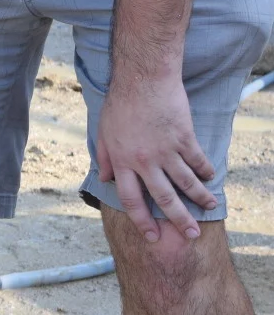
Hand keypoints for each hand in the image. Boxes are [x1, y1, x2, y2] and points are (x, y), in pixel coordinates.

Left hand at [95, 71, 216, 242]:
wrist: (143, 78)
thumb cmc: (120, 103)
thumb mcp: (103, 131)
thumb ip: (104, 158)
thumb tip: (105, 179)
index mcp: (122, 162)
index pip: (132, 201)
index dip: (142, 222)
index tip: (153, 236)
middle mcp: (144, 161)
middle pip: (164, 198)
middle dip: (179, 220)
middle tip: (191, 235)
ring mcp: (166, 150)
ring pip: (186, 182)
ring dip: (200, 197)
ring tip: (210, 207)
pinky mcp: (184, 137)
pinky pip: (197, 160)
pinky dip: (206, 170)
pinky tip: (210, 177)